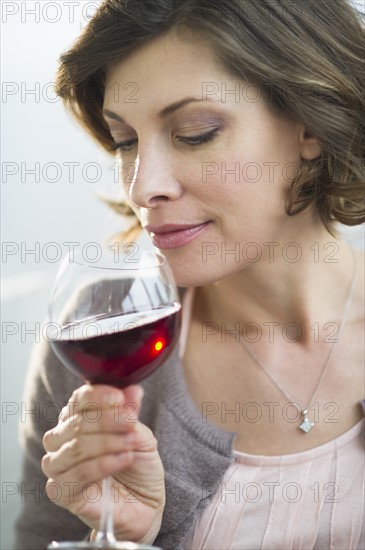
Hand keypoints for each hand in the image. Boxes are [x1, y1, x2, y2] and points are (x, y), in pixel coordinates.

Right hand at [42, 384, 164, 543]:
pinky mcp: (60, 492)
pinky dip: (103, 464)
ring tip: (131, 444)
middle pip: (77, 422)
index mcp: (77, 418)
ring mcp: (58, 465)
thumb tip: (132, 389)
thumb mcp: (140, 433)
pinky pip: (77, 474)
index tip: (119, 398)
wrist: (144, 504)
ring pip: (76, 446)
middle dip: (108, 421)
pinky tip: (122, 459)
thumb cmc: (137, 465)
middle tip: (131, 424)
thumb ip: (131, 413)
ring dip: (108, 442)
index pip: (79, 400)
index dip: (98, 396)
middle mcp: (61, 439)